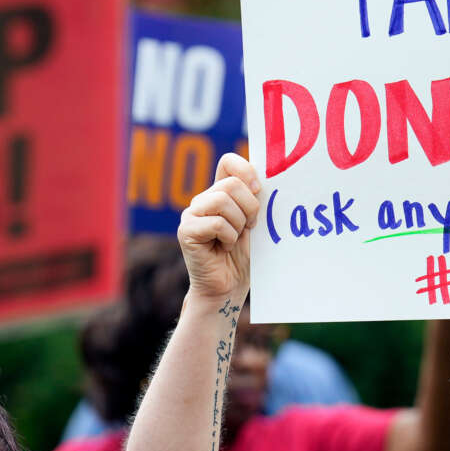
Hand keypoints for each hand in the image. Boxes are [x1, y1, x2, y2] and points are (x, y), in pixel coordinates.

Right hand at [177, 153, 261, 300]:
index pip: (228, 162)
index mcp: (219, 193)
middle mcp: (203, 200)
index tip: (257, 190)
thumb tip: (264, 177)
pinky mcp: (186, 231)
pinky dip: (228, 237)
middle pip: (232, 184)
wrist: (228, 288)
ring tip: (234, 239)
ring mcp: (191, 215)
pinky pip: (216, 223)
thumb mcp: (254, 222)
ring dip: (238, 224)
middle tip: (248, 228)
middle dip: (250, 208)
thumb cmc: (243, 256)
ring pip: (223, 201)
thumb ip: (254, 199)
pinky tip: (224, 248)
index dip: (246, 170)